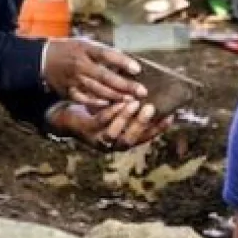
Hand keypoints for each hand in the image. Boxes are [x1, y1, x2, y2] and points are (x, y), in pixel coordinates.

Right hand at [42, 37, 146, 105]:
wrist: (43, 59)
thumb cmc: (71, 50)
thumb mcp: (86, 43)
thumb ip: (105, 52)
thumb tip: (128, 60)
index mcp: (85, 49)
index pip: (106, 54)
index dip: (122, 62)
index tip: (138, 69)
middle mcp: (80, 64)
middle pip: (104, 76)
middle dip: (124, 85)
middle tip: (142, 92)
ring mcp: (74, 79)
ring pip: (97, 90)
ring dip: (115, 96)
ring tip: (131, 100)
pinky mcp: (69, 91)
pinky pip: (85, 99)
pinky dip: (98, 103)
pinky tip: (110, 105)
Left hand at [49, 101, 171, 150]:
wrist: (66, 117)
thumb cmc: (97, 112)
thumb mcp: (117, 111)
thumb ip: (132, 108)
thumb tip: (153, 93)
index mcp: (123, 141)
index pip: (145, 138)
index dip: (158, 129)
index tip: (170, 116)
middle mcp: (111, 145)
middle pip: (130, 141)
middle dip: (141, 125)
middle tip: (151, 108)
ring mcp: (97, 140)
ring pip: (114, 135)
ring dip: (125, 119)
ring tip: (134, 103)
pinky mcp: (85, 130)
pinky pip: (100, 122)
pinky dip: (110, 113)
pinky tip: (117, 101)